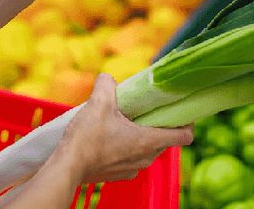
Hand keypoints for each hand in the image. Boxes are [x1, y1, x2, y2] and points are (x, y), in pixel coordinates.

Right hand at [57, 73, 193, 183]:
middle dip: (161, 124)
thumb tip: (108, 78)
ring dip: (143, 136)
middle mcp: (145, 158)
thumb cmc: (86, 138)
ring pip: (148, 150)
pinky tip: (113, 137)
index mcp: (148, 141)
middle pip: (165, 140)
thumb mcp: (98, 102)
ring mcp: (132, 169)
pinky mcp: (119, 174)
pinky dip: (129, 148)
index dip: (187, 122)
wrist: (66, 166)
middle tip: (149, 109)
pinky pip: (132, 159)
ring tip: (128, 121)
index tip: (182, 111)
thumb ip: (107, 85)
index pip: (184, 136)